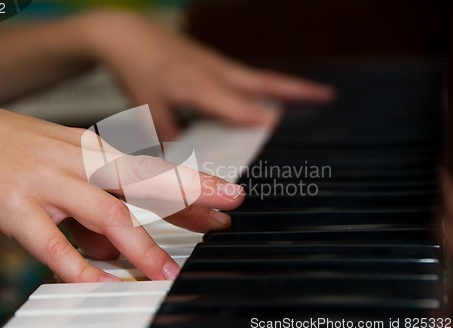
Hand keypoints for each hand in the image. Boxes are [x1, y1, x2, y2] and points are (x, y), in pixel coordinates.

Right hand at [0, 100, 243, 281]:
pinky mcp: (13, 204)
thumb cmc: (11, 151)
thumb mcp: (62, 171)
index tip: (227, 199)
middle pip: (143, 180)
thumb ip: (93, 211)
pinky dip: (77, 264)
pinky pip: (51, 241)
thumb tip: (121, 249)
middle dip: (188, 196)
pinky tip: (99, 281)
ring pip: (104, 211)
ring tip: (167, 272)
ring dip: (140, 244)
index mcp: (92, 151)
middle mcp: (77, 161)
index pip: (153, 169)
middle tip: (224, 214)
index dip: (192, 185)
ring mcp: (47, 180)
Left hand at [83, 10, 334, 139]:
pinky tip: (270, 94)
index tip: (280, 132)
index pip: (238, 107)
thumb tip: (185, 163)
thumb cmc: (139, 72)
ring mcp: (217, 65)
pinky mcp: (215, 63)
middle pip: (265, 82)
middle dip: (297, 91)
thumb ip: (170, 140)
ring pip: (260, 77)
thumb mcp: (149, 112)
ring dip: (288, 86)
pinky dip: (265, 85)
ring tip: (316, 94)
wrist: (129, 35)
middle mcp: (216, 73)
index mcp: (200, 87)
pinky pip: (247, 75)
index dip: (259, 120)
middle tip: (328, 96)